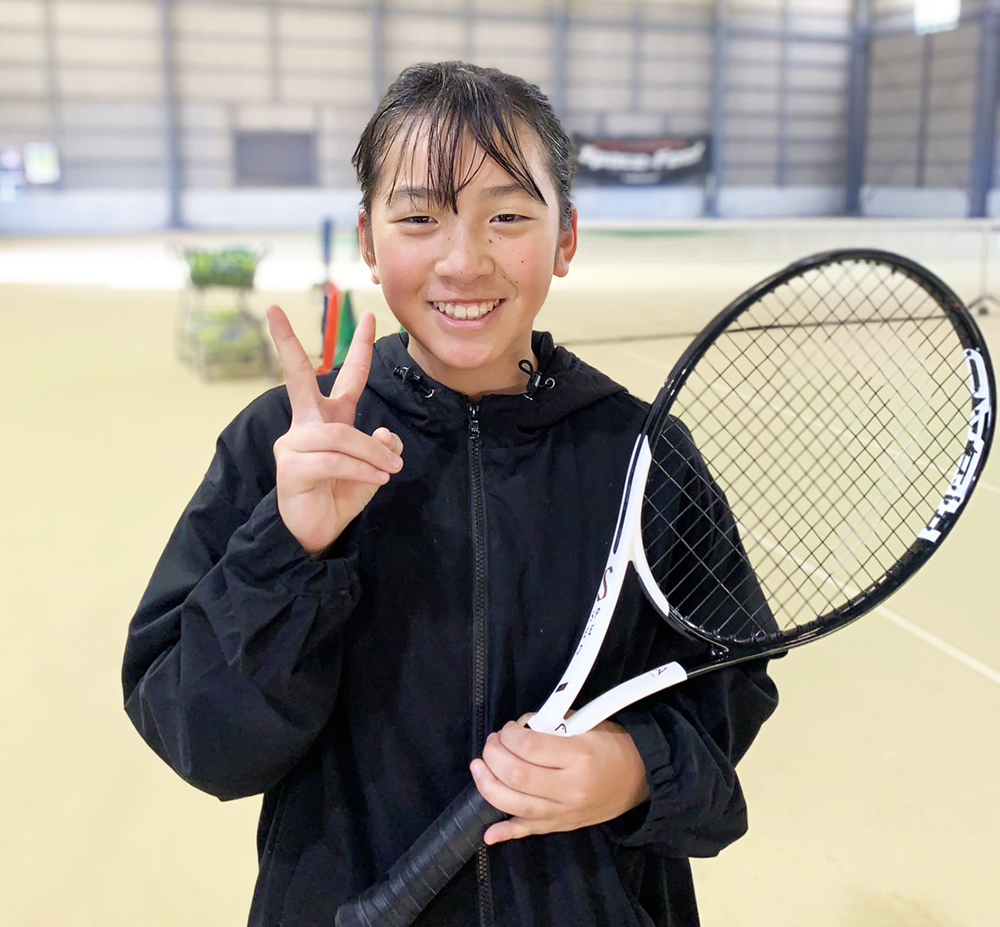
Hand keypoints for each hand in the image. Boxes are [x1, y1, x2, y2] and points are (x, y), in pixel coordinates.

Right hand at [267, 305, 402, 553]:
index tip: (370, 319)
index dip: (361, 349)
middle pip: (297, 376)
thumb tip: (382, 432)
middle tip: (273, 311)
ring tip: (390, 470)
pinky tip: (377, 478)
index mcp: (328, 418)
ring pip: (340, 435)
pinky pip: (333, 460)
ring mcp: (295, 443)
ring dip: (371, 452)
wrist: (317, 531)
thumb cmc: (340, 494)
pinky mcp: (291, 467)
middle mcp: (307, 424)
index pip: (346, 377)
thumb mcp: (373, 468)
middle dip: (286, 343)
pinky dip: (361, 468)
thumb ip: (383, 446)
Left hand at [469, 714, 648, 844]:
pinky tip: (488, 833)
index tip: (508, 728)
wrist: (640, 778)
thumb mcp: (586, 723)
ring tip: (480, 766)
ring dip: (487, 784)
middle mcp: (569, 788)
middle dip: (494, 755)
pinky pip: (529, 832)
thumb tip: (518, 730)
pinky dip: (506, 834)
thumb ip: (551, 725)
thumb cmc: (611, 744)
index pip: (528, 746)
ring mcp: (564, 812)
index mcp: (578, 755)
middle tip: (492, 743)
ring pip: (514, 804)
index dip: (509, 734)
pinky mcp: (561, 827)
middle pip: (516, 775)